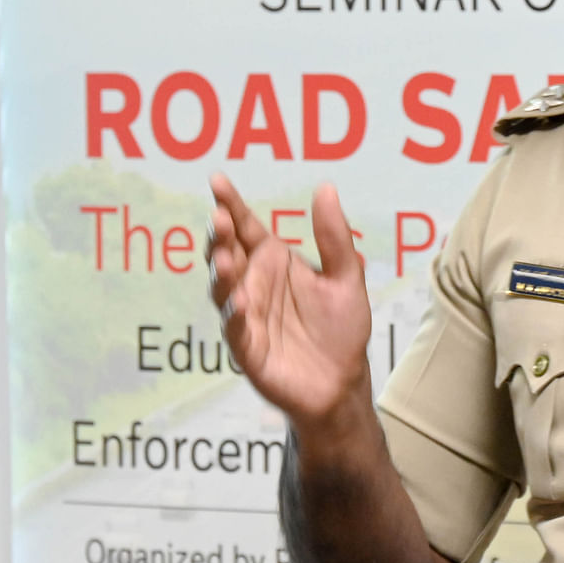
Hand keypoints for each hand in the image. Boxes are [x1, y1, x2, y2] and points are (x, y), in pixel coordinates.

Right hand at [207, 174, 372, 429]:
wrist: (343, 382)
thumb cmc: (341, 328)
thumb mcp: (346, 277)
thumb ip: (334, 237)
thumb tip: (326, 187)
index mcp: (274, 262)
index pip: (247, 228)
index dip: (231, 205)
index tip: (217, 180)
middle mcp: (254, 284)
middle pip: (228, 253)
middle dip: (221, 236)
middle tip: (220, 219)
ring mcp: (246, 315)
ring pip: (224, 288)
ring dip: (222, 272)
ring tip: (225, 257)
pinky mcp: (247, 347)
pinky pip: (235, 328)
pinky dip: (234, 314)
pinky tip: (239, 300)